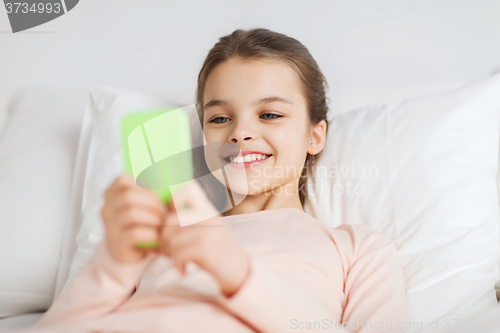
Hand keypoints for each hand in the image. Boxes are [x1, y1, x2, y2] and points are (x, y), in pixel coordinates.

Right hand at [100, 174, 165, 263]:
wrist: (130, 252)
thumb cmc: (141, 223)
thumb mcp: (143, 205)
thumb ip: (152, 194)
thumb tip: (174, 189)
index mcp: (112, 194)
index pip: (122, 180)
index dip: (143, 186)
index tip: (156, 195)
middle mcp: (106, 208)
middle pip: (128, 197)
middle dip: (152, 203)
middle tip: (164, 212)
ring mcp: (109, 226)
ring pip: (131, 214)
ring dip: (153, 218)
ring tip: (162, 224)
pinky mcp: (117, 243)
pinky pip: (134, 234)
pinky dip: (151, 235)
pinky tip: (158, 237)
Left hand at [160, 180, 250, 296]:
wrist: (239, 270)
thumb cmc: (218, 250)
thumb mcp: (208, 227)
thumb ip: (190, 220)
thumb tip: (160, 220)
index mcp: (206, 208)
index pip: (184, 190)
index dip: (171, 203)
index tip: (171, 221)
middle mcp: (206, 215)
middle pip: (168, 220)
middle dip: (163, 238)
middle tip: (167, 250)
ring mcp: (206, 230)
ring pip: (170, 239)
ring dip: (169, 254)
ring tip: (176, 260)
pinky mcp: (204, 248)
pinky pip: (177, 254)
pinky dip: (177, 264)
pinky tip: (183, 269)